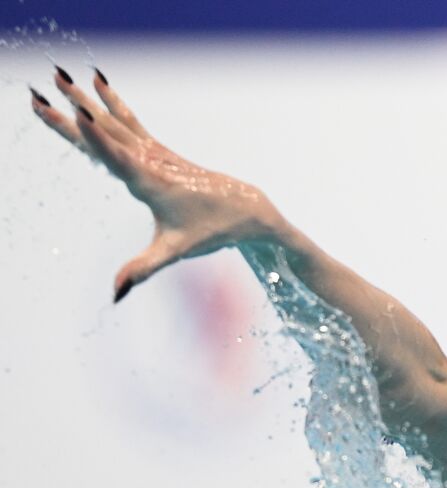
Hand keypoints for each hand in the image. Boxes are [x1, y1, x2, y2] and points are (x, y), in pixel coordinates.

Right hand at [30, 65, 284, 301]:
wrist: (248, 209)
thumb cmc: (212, 230)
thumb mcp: (176, 252)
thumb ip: (142, 269)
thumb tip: (114, 295)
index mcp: (150, 183)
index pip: (118, 157)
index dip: (98, 137)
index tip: (79, 115)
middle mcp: (150, 161)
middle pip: (105, 132)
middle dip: (73, 111)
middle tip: (40, 90)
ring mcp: (154, 153)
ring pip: (114, 121)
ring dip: (84, 98)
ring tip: (58, 75)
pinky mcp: (159, 150)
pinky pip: (130, 122)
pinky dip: (111, 102)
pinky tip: (97, 81)